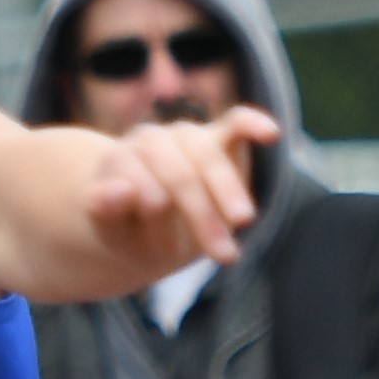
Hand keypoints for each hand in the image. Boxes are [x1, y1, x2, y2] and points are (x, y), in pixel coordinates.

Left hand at [88, 105, 278, 267]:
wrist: (145, 226)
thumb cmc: (129, 232)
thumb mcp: (113, 234)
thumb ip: (107, 213)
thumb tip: (121, 188)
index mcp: (117, 161)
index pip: (142, 187)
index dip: (157, 222)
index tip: (166, 257)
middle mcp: (148, 140)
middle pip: (177, 173)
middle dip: (201, 215)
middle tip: (224, 255)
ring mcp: (182, 134)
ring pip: (207, 154)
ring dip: (228, 190)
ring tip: (243, 224)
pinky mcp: (216, 135)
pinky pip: (234, 121)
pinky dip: (251, 124)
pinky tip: (271, 134)